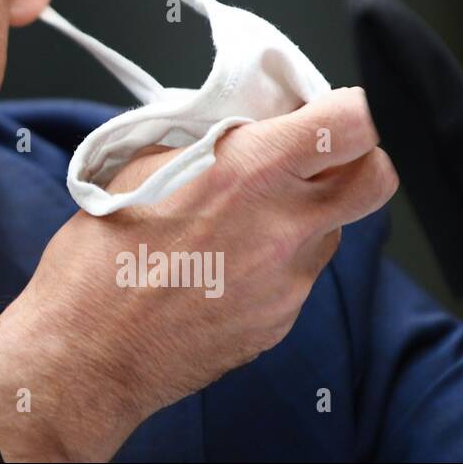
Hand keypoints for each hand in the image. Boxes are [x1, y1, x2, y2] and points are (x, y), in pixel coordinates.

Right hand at [0, 86, 397, 460]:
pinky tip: (218, 269)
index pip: (355, 124)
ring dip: (302, 215)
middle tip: (312, 158)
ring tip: (235, 224)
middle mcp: (284, 227)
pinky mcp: (281, 323)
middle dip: (355, 160)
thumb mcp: (142, 167)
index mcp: (250, 172)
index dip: (350, 111)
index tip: (326, 112)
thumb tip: (241, 131)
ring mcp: (289, 282)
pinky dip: (271, 264)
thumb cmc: (98, 261)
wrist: (86, 352)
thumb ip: (209, 143)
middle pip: (375, 178)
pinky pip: (297, 277)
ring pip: (333, 230)